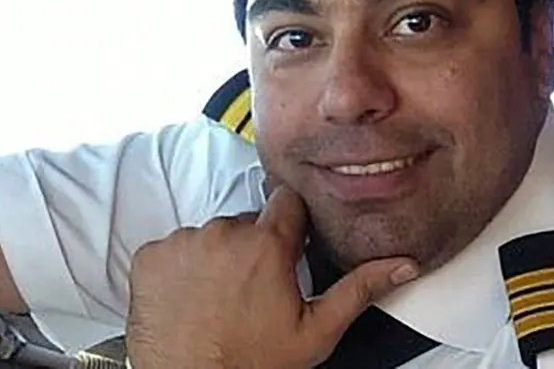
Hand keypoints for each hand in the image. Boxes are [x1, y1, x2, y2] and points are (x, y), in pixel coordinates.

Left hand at [126, 186, 418, 368]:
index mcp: (267, 244)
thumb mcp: (315, 332)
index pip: (288, 201)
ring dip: (218, 257)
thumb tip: (403, 264)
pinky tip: (191, 299)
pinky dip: (182, 267)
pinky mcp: (150, 255)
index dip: (291, 225)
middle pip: (249, 221)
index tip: (289, 250)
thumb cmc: (250, 365)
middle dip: (254, 247)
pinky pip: (174, 247)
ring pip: (211, 234)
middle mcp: (223, 233)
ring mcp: (183, 242)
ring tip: (220, 298)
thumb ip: (360, 289)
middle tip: (255, 290)